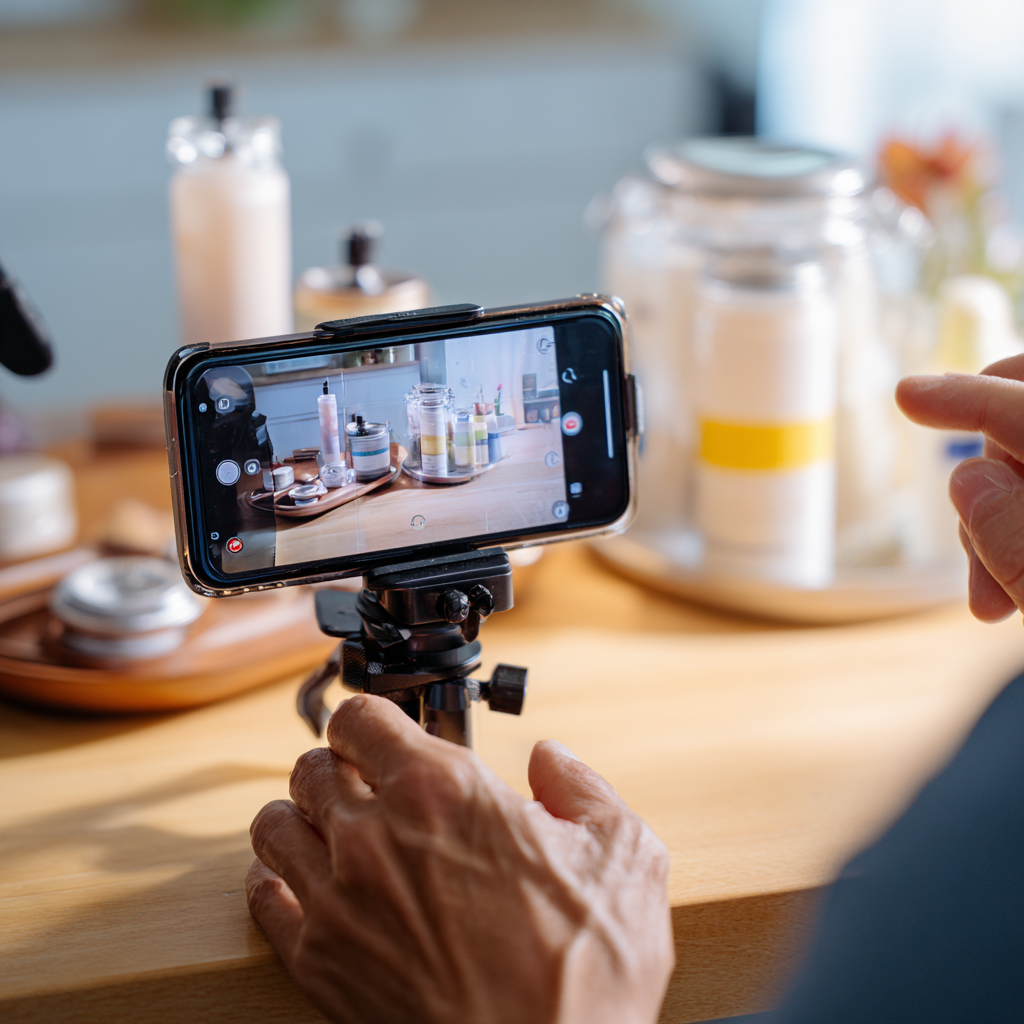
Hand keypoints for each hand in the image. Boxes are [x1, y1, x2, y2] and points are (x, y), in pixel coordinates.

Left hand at [246, 694, 673, 1023]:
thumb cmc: (584, 970)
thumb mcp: (622, 854)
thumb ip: (580, 787)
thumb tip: (552, 759)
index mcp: (441, 791)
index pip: (361, 717)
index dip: (369, 717)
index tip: (381, 730)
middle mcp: (374, 834)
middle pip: (312, 767)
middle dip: (338, 766)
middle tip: (364, 784)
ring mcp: (337, 899)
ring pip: (276, 824)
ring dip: (300, 816)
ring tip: (328, 828)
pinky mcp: (317, 963)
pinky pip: (263, 898)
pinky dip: (274, 880)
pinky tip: (301, 885)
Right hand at [896, 354, 1023, 620]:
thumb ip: (1012, 535)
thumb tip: (968, 478)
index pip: (1021, 407)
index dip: (962, 398)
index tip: (907, 394)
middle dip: (988, 467)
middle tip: (972, 545)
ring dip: (1003, 514)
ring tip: (997, 598)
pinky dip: (1020, 524)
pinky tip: (1014, 589)